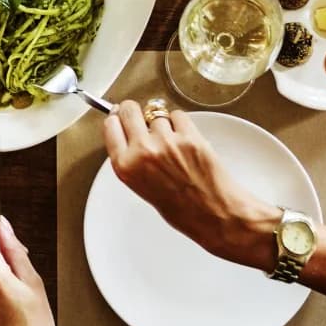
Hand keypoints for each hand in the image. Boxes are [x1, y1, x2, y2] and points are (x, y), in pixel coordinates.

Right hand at [103, 100, 280, 270]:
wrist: (215, 215)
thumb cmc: (182, 209)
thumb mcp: (142, 187)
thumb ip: (133, 160)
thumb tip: (131, 135)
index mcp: (126, 167)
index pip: (111, 126)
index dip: (118, 119)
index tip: (121, 116)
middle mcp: (143, 151)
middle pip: (130, 110)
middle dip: (136, 112)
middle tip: (143, 119)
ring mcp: (167, 142)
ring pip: (157, 113)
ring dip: (163, 123)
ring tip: (174, 143)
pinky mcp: (190, 136)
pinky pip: (178, 116)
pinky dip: (181, 124)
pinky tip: (186, 140)